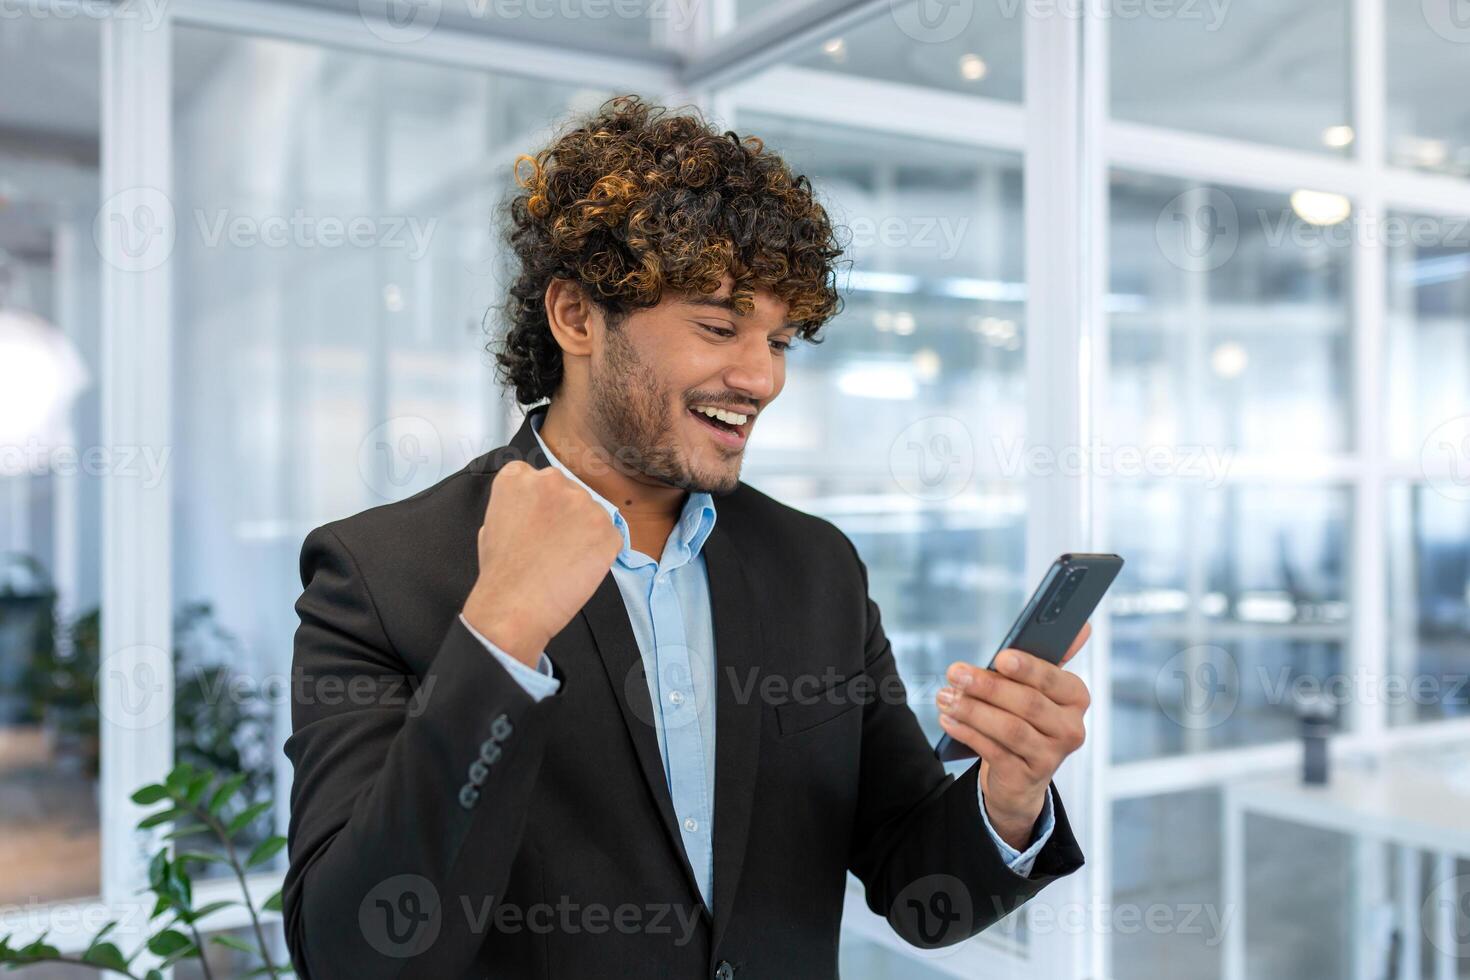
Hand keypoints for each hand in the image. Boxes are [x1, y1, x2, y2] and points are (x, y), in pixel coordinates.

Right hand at [461, 460, 620, 667]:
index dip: (542, 504)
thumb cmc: (500, 573)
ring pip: (592, 513)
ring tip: (565, 560)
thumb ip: (515, 506)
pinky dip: (600, 552)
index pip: (539, 479)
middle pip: (569, 491)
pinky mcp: (607, 529)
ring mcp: (583, 503)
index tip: (540, 523)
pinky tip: (580, 568)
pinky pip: (610, 537)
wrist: (514, 606)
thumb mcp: (491, 524)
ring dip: (584, 532)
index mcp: (518, 477)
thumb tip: (533, 509)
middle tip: (554, 544)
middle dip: (566, 515)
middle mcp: (552, 480)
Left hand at [937, 623, 1092, 849]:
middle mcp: (1070, 728)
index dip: (1027, 668)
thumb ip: (1048, 656)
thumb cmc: (1026, 717)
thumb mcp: (1037, 686)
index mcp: (1076, 697)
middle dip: (988, 686)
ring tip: (945, 697)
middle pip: (1028, 704)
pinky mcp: (1026, 776)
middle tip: (955, 672)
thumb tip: (1082, 627)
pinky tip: (948, 719)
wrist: (1021, 774)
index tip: (1000, 658)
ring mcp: (1050, 755)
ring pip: (1009, 729)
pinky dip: (967, 733)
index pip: (1053, 679)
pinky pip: (994, 751)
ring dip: (972, 710)